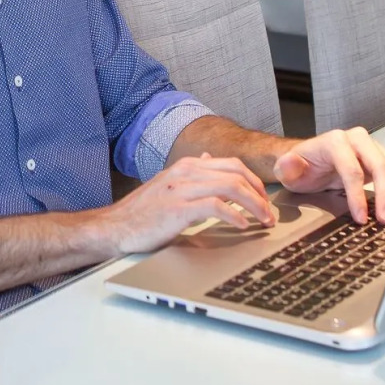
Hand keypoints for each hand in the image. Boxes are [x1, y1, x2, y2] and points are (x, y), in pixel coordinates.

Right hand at [99, 154, 277, 254]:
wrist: (115, 227)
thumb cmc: (142, 212)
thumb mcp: (168, 184)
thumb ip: (190, 172)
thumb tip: (207, 157)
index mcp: (186, 166)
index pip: (232, 164)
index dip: (254, 181)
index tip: (265, 200)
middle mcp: (186, 172)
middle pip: (236, 172)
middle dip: (260, 193)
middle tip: (270, 214)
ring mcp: (181, 188)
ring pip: (231, 187)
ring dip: (254, 205)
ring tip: (263, 221)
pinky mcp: (178, 208)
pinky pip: (215, 206)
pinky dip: (234, 215)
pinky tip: (242, 226)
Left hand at [273, 129, 384, 225]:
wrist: (308, 161)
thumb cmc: (300, 167)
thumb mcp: (287, 170)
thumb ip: (287, 167)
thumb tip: (291, 164)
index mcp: (335, 141)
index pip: (352, 169)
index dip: (358, 195)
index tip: (361, 217)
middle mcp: (357, 139)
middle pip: (380, 165)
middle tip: (384, 220)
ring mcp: (372, 147)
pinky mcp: (382, 157)